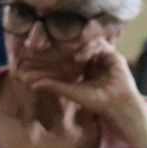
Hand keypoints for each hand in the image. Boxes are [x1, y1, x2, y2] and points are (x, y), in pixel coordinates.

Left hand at [18, 37, 146, 146]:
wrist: (115, 105)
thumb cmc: (94, 101)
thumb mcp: (70, 91)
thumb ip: (54, 85)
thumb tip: (32, 84)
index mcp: (83, 66)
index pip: (68, 55)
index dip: (56, 53)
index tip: (40, 50)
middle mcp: (93, 59)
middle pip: (78, 46)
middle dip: (65, 44)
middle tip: (52, 44)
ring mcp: (103, 56)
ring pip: (89, 43)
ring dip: (80, 47)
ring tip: (73, 57)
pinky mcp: (113, 55)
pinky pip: (101, 45)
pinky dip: (90, 48)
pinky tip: (81, 57)